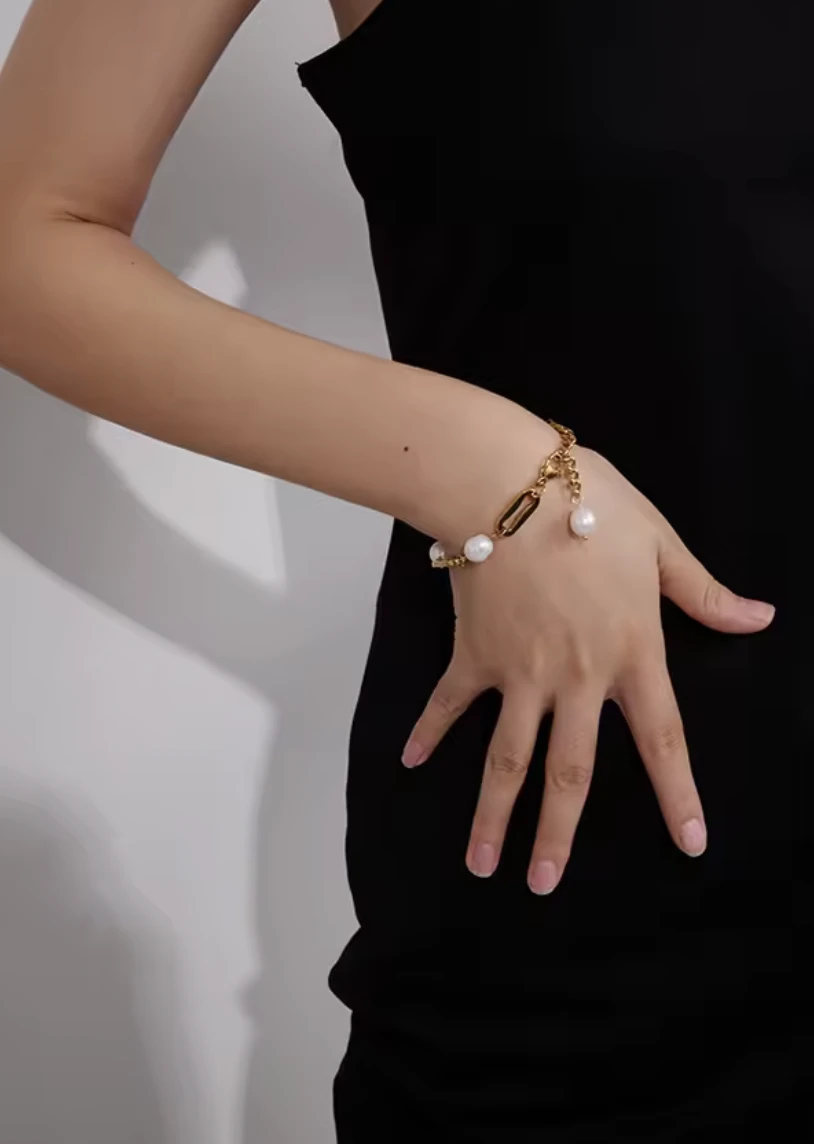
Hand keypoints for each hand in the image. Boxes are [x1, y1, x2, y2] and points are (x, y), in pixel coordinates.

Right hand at [401, 446, 774, 894]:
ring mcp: (520, 673)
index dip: (678, 794)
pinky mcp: (475, 654)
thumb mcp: (660, 542)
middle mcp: (576, 678)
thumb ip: (704, 592)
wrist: (507, 482)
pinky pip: (451, 703)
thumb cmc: (588, 503)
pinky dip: (430, 731)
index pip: (662, 740)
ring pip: (507, 759)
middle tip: (543, 886)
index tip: (689, 843)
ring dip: (492, 816)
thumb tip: (759, 618)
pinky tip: (411, 760)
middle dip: (556, 836)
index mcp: (631, 654)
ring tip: (480, 864)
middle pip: (569, 773)